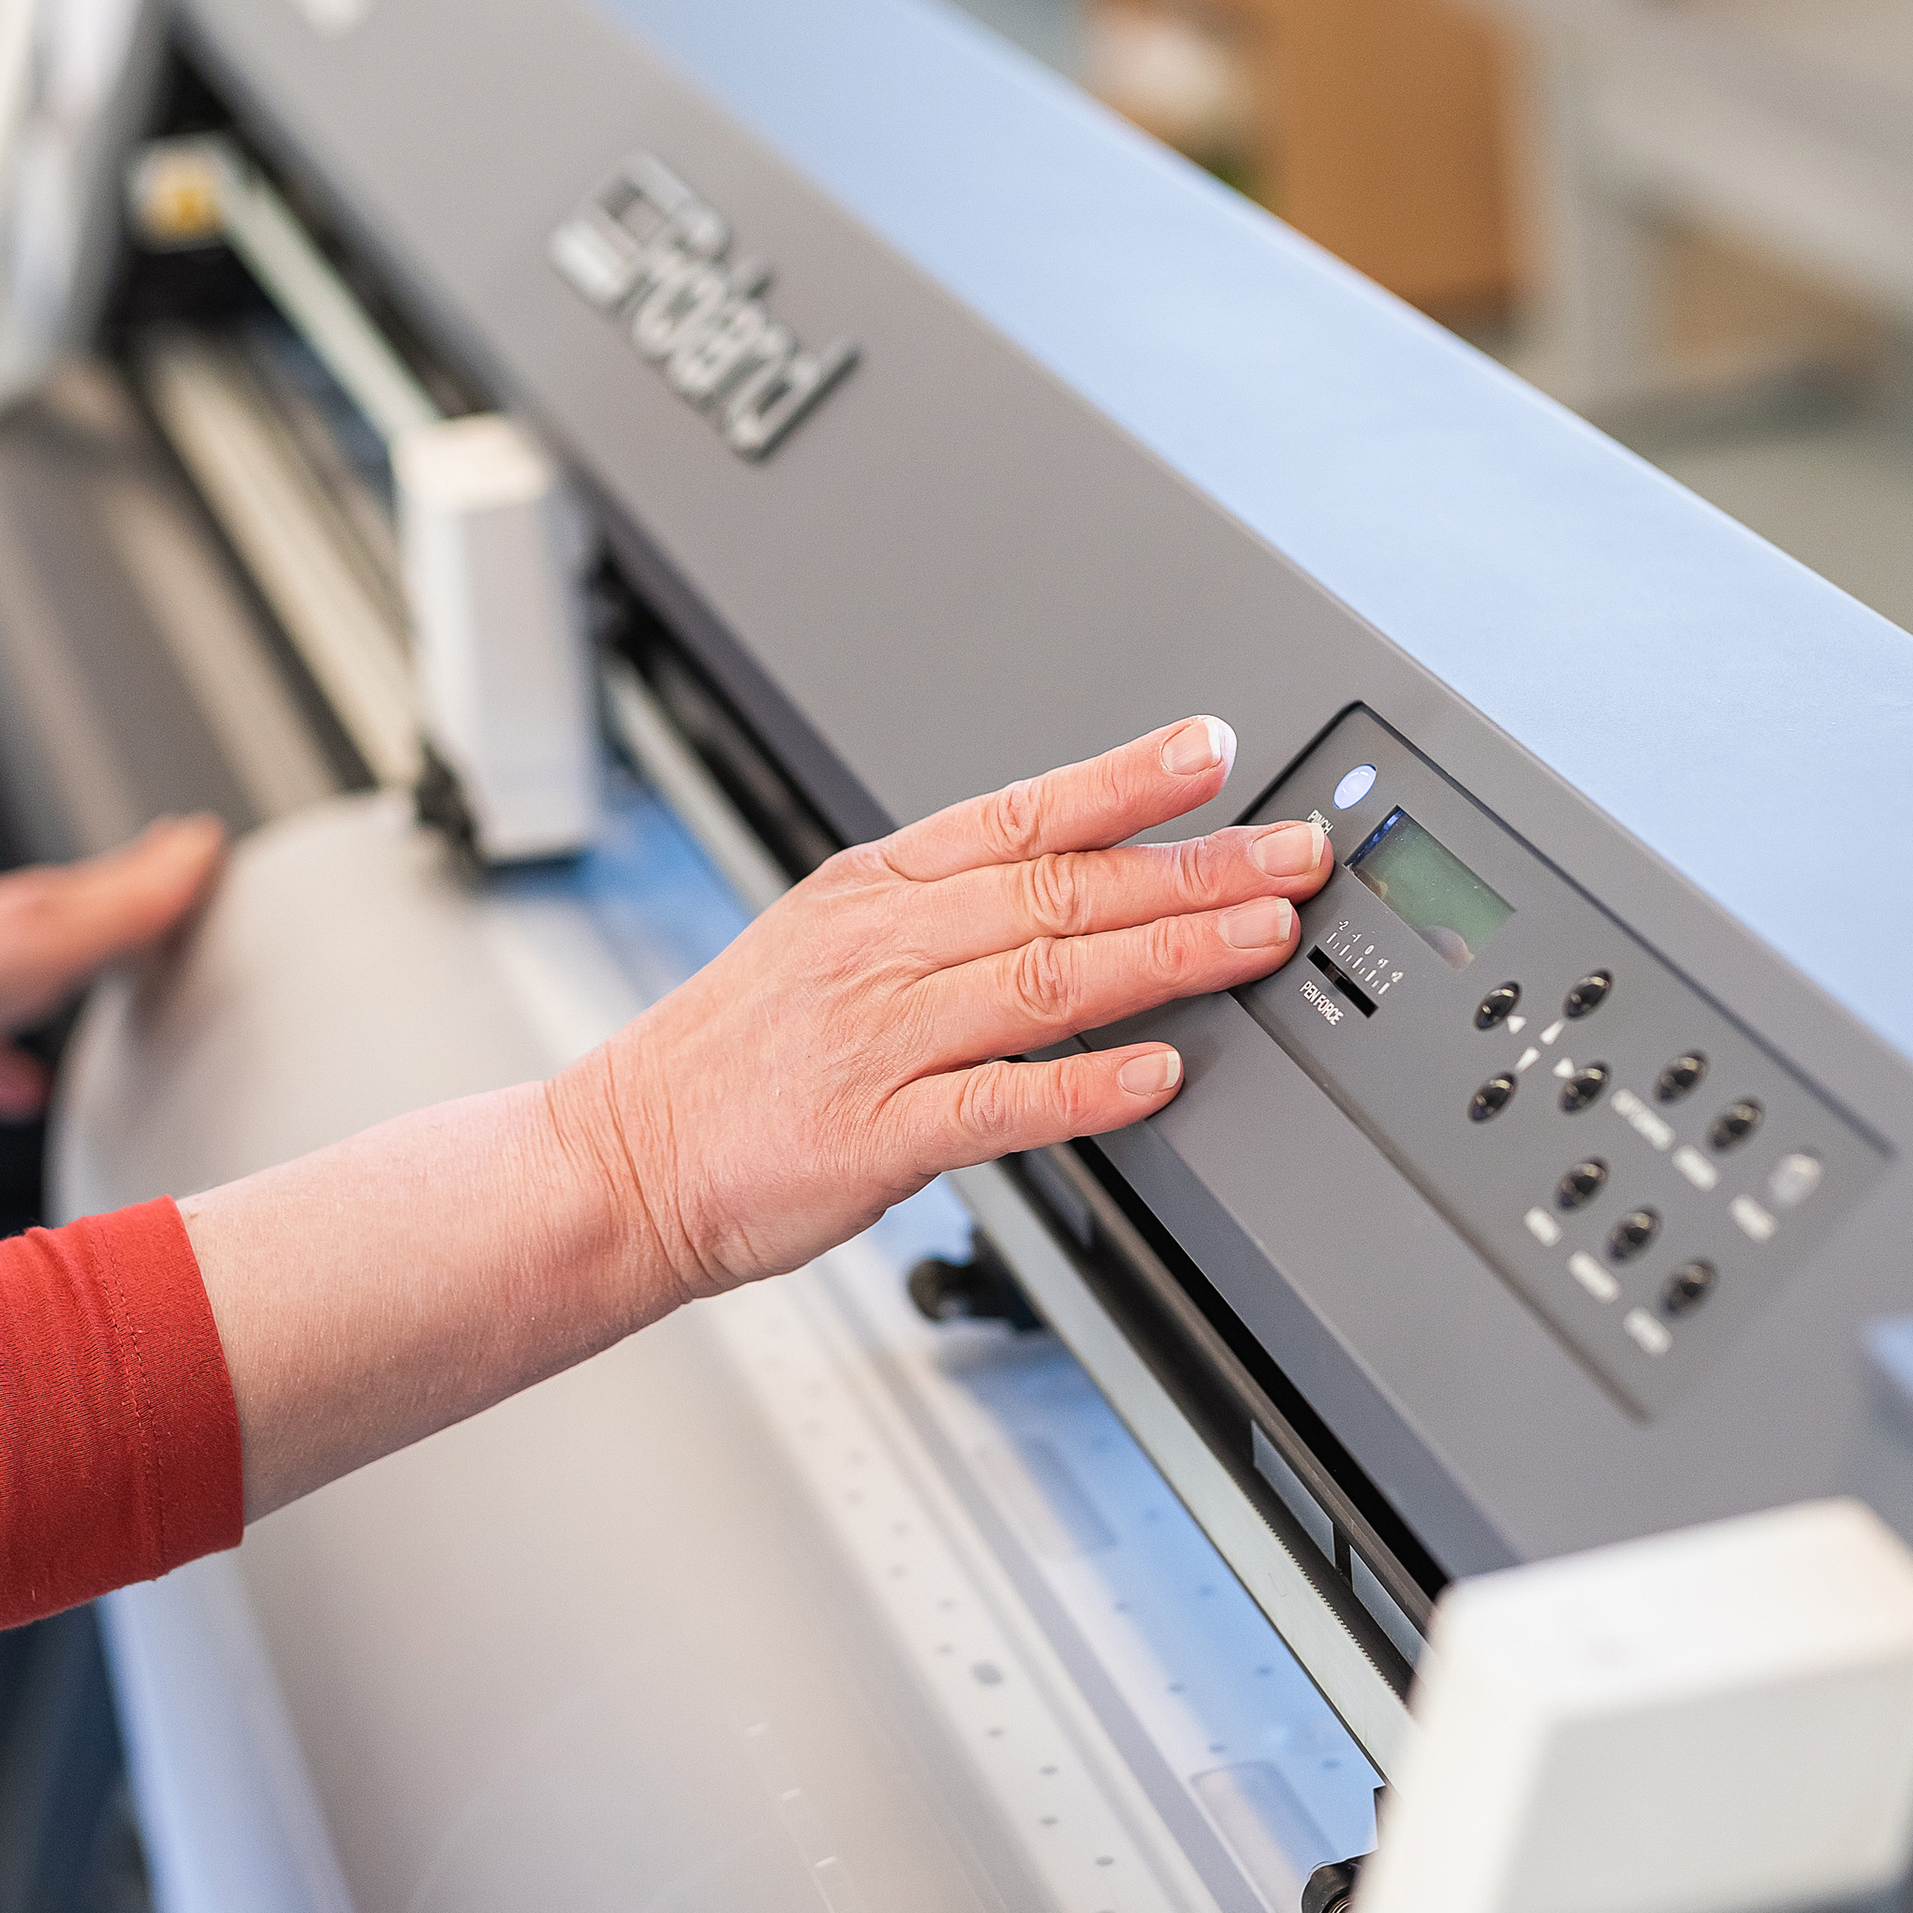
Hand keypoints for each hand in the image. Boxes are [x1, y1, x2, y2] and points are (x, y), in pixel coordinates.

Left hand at [0, 815, 227, 1113]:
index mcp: (52, 913)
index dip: (167, 866)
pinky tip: (18, 1094)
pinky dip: (3, 1070)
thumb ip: (136, 898)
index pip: (127, 880)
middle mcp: (9, 942)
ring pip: (28, 986)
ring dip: (58, 994)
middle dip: (116, 927)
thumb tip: (197, 847)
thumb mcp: (70, 927)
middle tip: (154, 922)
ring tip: (92, 1011)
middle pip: (79, 929)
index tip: (200, 850)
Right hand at [554, 713, 1332, 1301]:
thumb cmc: (730, 1062)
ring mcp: (877, 1039)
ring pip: (1047, 978)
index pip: (1017, 811)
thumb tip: (1076, 881)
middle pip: (1061, 888)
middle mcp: (879, 947)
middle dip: (1193, 867)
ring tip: (1260, 939)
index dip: (1124, 778)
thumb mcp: (826, 943)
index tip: (1214, 751)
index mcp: (871, 888)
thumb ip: (943, 911)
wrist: (619, 1160)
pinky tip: (1157, 1075)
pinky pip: (998, 1103)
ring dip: (1169, 955)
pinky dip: (1085, 1087)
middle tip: (1293, 855)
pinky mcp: (873, 1136)